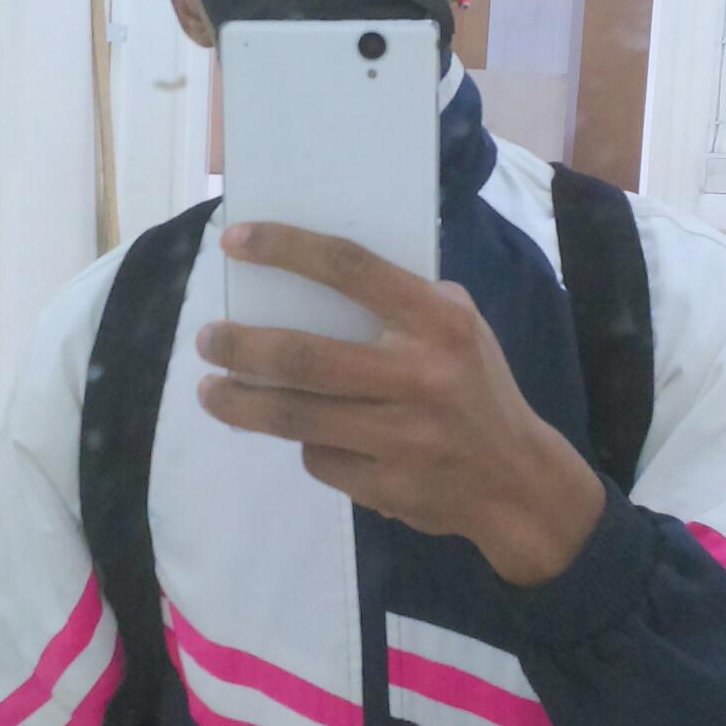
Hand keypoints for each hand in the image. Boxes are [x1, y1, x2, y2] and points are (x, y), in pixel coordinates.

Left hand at [197, 223, 604, 587]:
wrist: (519, 484)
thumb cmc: (478, 389)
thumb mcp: (462, 327)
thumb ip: (404, 302)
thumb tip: (313, 277)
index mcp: (440, 321)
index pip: (351, 268)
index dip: (286, 248)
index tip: (234, 239)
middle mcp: (421, 375)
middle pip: (305, 356)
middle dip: (242, 345)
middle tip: (207, 338)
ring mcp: (402, 437)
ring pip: (296, 416)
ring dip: (241, 403)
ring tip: (211, 391)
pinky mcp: (387, 486)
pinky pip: (320, 458)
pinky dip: (308, 445)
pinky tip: (311, 437)